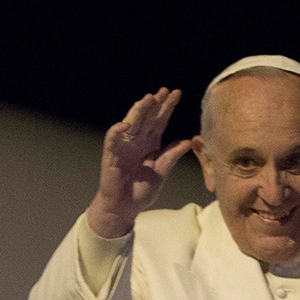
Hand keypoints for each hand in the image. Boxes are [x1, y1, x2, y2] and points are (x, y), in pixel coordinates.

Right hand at [85, 88, 194, 239]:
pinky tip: (126, 123)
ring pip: (131, 123)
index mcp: (149, 143)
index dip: (167, 108)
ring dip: (138, 111)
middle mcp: (136, 141)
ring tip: (148, 99)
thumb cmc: (140, 191)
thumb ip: (171, 156)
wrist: (124, 208)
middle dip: (154, 104)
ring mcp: (123, 147)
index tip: (177, 94)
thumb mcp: (161, 172)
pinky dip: (117, 130)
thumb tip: (188, 141)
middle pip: (146, 118)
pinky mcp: (111, 155)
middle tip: (164, 91)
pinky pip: (112, 139)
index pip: (159, 121)